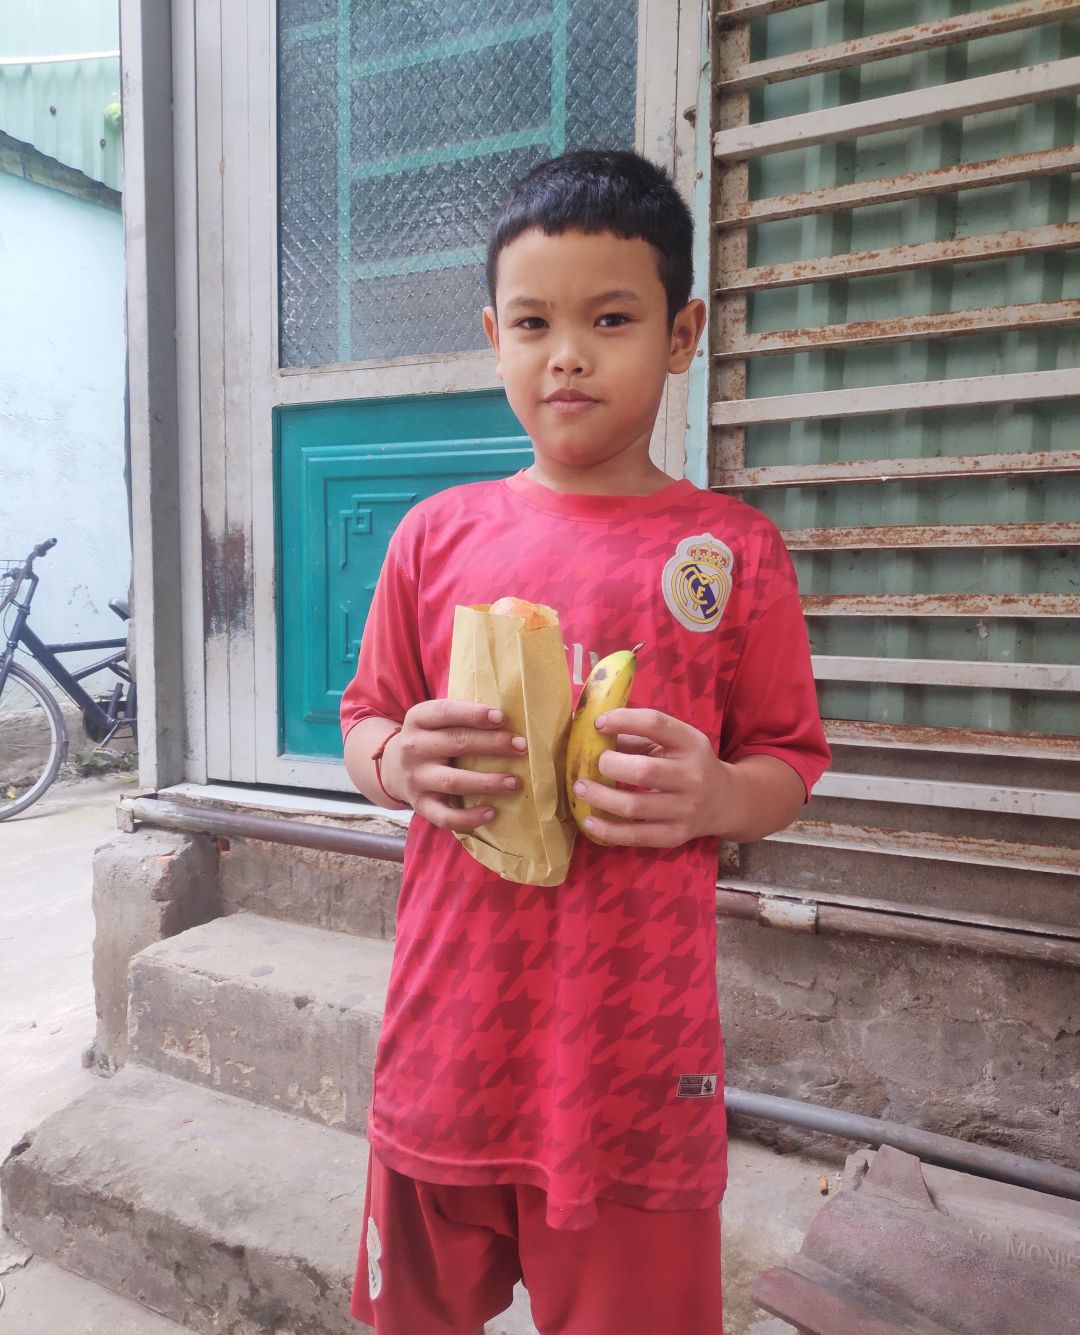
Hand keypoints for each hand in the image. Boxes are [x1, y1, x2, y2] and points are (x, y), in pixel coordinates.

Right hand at [381, 699, 526, 832]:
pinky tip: (492, 812)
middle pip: (456, 743)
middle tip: (521, 747)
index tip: (502, 717)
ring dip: (487, 782)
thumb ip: (462, 716)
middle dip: (492, 744)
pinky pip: (444, 816)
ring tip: (514, 782)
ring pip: (453, 781)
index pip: (446, 712)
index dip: (474, 714)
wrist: (393, 769)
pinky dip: (468, 818)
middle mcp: (413, 748)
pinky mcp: (420, 805)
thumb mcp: (436, 720)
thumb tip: (508, 718)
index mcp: (418, 719)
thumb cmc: (431, 739)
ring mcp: (416, 779)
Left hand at [571, 707, 728, 847]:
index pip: (655, 725)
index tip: (598, 724)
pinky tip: (589, 821)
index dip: (623, 721)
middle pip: (644, 771)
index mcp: (691, 743)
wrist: (724, 801)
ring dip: (600, 798)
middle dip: (609, 765)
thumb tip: (591, 734)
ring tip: (581, 789)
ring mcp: (686, 809)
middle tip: (593, 764)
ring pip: (635, 806)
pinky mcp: (676, 835)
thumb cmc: (687, 764)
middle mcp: (692, 776)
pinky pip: (637, 836)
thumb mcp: (674, 743)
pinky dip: (608, 830)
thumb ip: (637, 736)